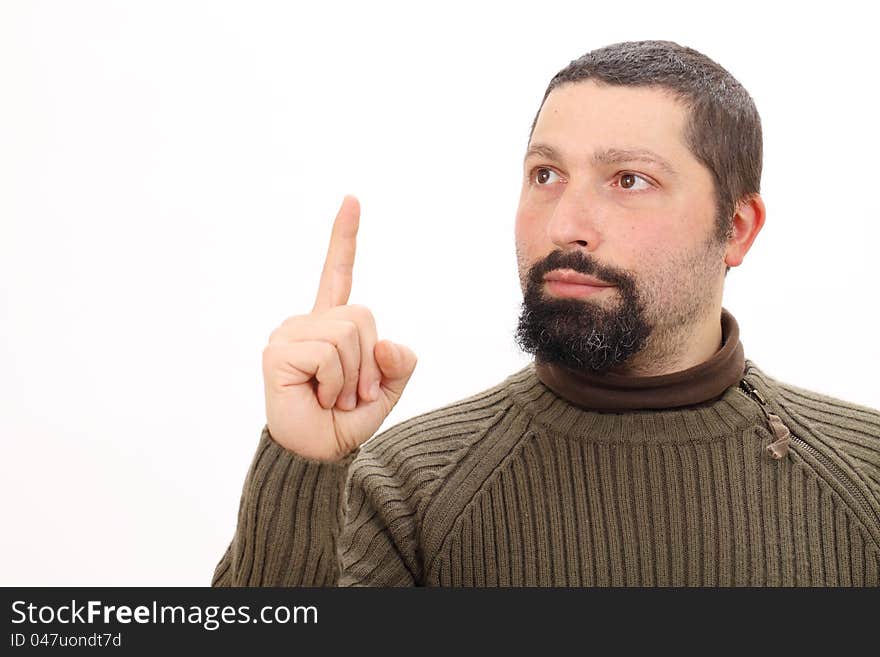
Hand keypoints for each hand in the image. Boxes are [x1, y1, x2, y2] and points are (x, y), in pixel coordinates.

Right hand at [261, 195, 417, 461]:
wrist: (316, 455)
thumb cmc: (345, 421)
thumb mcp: (386, 390)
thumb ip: (399, 364)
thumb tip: (388, 345)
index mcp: (331, 325)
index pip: (339, 274)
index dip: (345, 238)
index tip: (352, 199)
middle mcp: (307, 323)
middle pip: (362, 315)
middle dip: (369, 361)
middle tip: (350, 394)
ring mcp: (290, 334)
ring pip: (349, 333)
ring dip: (352, 377)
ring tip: (332, 398)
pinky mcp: (278, 351)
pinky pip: (329, 354)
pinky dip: (335, 384)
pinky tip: (316, 397)